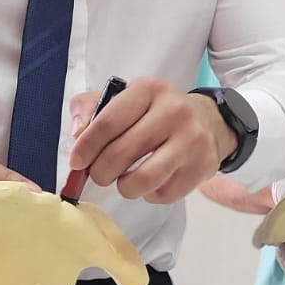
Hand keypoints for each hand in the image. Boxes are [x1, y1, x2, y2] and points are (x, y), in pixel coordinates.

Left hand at [66, 77, 236, 205]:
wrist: (208, 121)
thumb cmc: (156, 112)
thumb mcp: (125, 98)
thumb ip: (92, 108)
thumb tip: (78, 133)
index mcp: (148, 89)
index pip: (107, 121)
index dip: (86, 146)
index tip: (76, 162)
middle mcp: (173, 111)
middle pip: (121, 153)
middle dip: (101, 172)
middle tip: (99, 175)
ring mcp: (191, 140)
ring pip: (144, 179)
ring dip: (124, 187)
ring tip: (124, 182)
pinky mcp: (202, 166)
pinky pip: (164, 194)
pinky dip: (149, 195)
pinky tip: (150, 183)